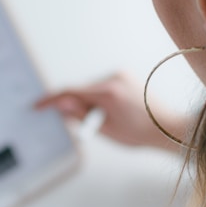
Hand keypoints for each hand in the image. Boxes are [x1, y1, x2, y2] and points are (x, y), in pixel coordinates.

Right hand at [36, 72, 187, 151]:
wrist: (167, 126)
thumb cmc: (140, 132)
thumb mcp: (106, 129)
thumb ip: (80, 115)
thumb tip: (61, 104)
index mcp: (109, 92)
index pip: (71, 91)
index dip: (51, 99)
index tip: (38, 106)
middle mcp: (114, 78)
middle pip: (80, 90)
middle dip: (76, 105)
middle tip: (85, 124)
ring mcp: (120, 74)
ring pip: (90, 88)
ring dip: (88, 102)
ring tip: (107, 119)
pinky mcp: (124, 75)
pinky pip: (101, 85)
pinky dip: (98, 97)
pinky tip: (112, 110)